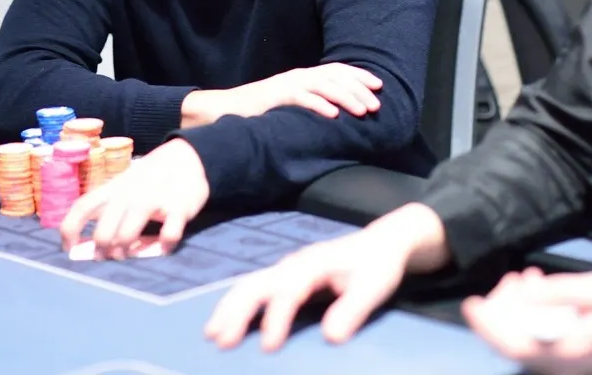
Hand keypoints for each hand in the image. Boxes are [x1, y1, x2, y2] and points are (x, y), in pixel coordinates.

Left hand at [59, 139, 208, 259]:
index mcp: (112, 188)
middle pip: (103, 230)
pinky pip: (169, 233)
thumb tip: (88, 247)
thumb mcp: (124, 188)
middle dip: (101, 250)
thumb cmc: (148, 180)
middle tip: (108, 257)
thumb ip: (108, 211)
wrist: (186, 157)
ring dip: (124, 251)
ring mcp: (154, 199)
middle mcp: (129, 194)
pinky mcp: (179, 206)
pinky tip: (164, 247)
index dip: (70, 230)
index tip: (69, 249)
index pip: (82, 207)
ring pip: (128, 233)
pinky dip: (165, 245)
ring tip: (128, 256)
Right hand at [185, 64, 383, 127]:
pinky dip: (320, 106)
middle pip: (335, 77)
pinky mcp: (277, 97)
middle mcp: (299, 76)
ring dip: (345, 98)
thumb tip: (339, 111)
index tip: (379, 85)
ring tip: (362, 111)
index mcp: (304, 76)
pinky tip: (334, 116)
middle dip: (358, 89)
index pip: (337, 70)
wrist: (228, 109)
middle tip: (376, 104)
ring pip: (323, 86)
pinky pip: (302, 99)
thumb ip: (312, 101)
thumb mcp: (293, 102)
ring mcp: (288, 85)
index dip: (359, 75)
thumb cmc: (263, 109)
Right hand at [205, 202, 448, 350]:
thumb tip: (331, 337)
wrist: (380, 244)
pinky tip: (226, 320)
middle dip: (237, 312)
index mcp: (314, 264)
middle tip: (220, 340)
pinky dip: (237, 303)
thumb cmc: (377, 265)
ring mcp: (288, 267)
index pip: (289, 291)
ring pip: (251, 284)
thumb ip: (352, 310)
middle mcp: (294, 263)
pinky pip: (256, 287)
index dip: (277, 319)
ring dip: (230, 308)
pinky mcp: (286, 275)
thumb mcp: (374, 286)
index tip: (268, 347)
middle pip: (257, 284)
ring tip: (212, 333)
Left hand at [462, 269, 591, 373]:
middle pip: (516, 341)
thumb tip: (526, 293)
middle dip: (505, 308)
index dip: (487, 325)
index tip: (472, 302)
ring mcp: (571, 362)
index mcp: (566, 353)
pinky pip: (544, 338)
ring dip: (521, 308)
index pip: (512, 345)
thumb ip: (561, 293)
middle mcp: (564, 364)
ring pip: (529, 338)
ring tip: (528, 278)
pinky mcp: (578, 356)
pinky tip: (544, 290)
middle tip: (514, 277)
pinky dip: (537, 314)